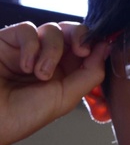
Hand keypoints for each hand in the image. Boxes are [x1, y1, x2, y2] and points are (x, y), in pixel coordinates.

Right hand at [0, 22, 107, 144]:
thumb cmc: (22, 115)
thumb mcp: (66, 97)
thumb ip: (89, 74)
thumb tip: (105, 50)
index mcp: (66, 74)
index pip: (87, 50)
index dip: (95, 45)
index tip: (102, 47)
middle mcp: (48, 59)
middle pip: (72, 33)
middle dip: (80, 38)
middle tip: (81, 51)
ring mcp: (28, 49)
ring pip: (53, 30)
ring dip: (52, 51)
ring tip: (40, 74)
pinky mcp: (7, 41)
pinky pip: (28, 29)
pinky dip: (32, 46)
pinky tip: (25, 66)